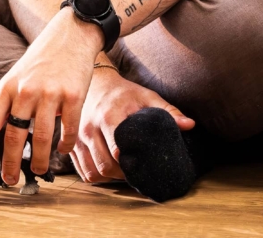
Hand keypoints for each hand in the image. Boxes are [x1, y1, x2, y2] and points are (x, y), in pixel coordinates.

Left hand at [0, 7, 102, 185]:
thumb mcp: (16, 76)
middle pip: (13, 136)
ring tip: (37, 170)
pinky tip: (62, 151)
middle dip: (9, 164)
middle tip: (10, 180)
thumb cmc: (41, 60)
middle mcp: (26, 91)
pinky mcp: (73, 95)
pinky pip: (68, 130)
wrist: (70, 35)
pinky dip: (65, 145)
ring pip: (40, 138)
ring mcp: (50, 94)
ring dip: (38, 160)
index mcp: (7, 87)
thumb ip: (8, 101)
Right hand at [72, 66, 194, 182]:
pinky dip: (96, 176)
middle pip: (105, 165)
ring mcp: (78, 137)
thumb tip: (190, 125)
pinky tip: (109, 171)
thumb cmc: (123, 92)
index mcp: (108, 116)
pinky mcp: (72, 144)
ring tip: (123, 173)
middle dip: (122, 174)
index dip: (132, 162)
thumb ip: (168, 111)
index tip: (144, 164)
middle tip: (136, 172)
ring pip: (93, 172)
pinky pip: (83, 171)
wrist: (96, 83)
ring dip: (109, 178)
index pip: (117, 150)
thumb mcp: (146, 97)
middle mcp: (89, 128)